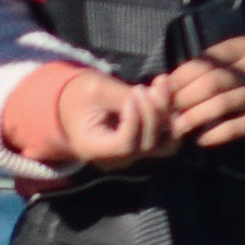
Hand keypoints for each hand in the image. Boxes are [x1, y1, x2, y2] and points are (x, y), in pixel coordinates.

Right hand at [39, 67, 176, 168]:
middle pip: (145, 145)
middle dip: (154, 112)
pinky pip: (166, 140)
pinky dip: (170, 118)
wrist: (74, 104)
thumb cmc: (79, 96)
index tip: (135, 92)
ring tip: (161, 86)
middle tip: (153, 84)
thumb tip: (153, 96)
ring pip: (162, 145)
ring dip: (166, 114)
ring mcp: (131, 157)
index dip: (136, 120)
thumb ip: (122, 95)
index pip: (125, 145)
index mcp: (93, 150)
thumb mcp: (95, 90)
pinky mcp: (143, 148)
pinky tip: (164, 92)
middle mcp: (115, 160)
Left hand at [156, 37, 244, 155]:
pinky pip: (237, 126)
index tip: (165, 93)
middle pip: (213, 80)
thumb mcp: (231, 69)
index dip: (180, 77)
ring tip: (179, 128)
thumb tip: (163, 84)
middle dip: (185, 98)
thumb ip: (203, 73)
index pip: (205, 61)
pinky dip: (215, 134)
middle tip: (169, 113)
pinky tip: (201, 140)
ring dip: (196, 116)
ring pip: (223, 102)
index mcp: (242, 48)